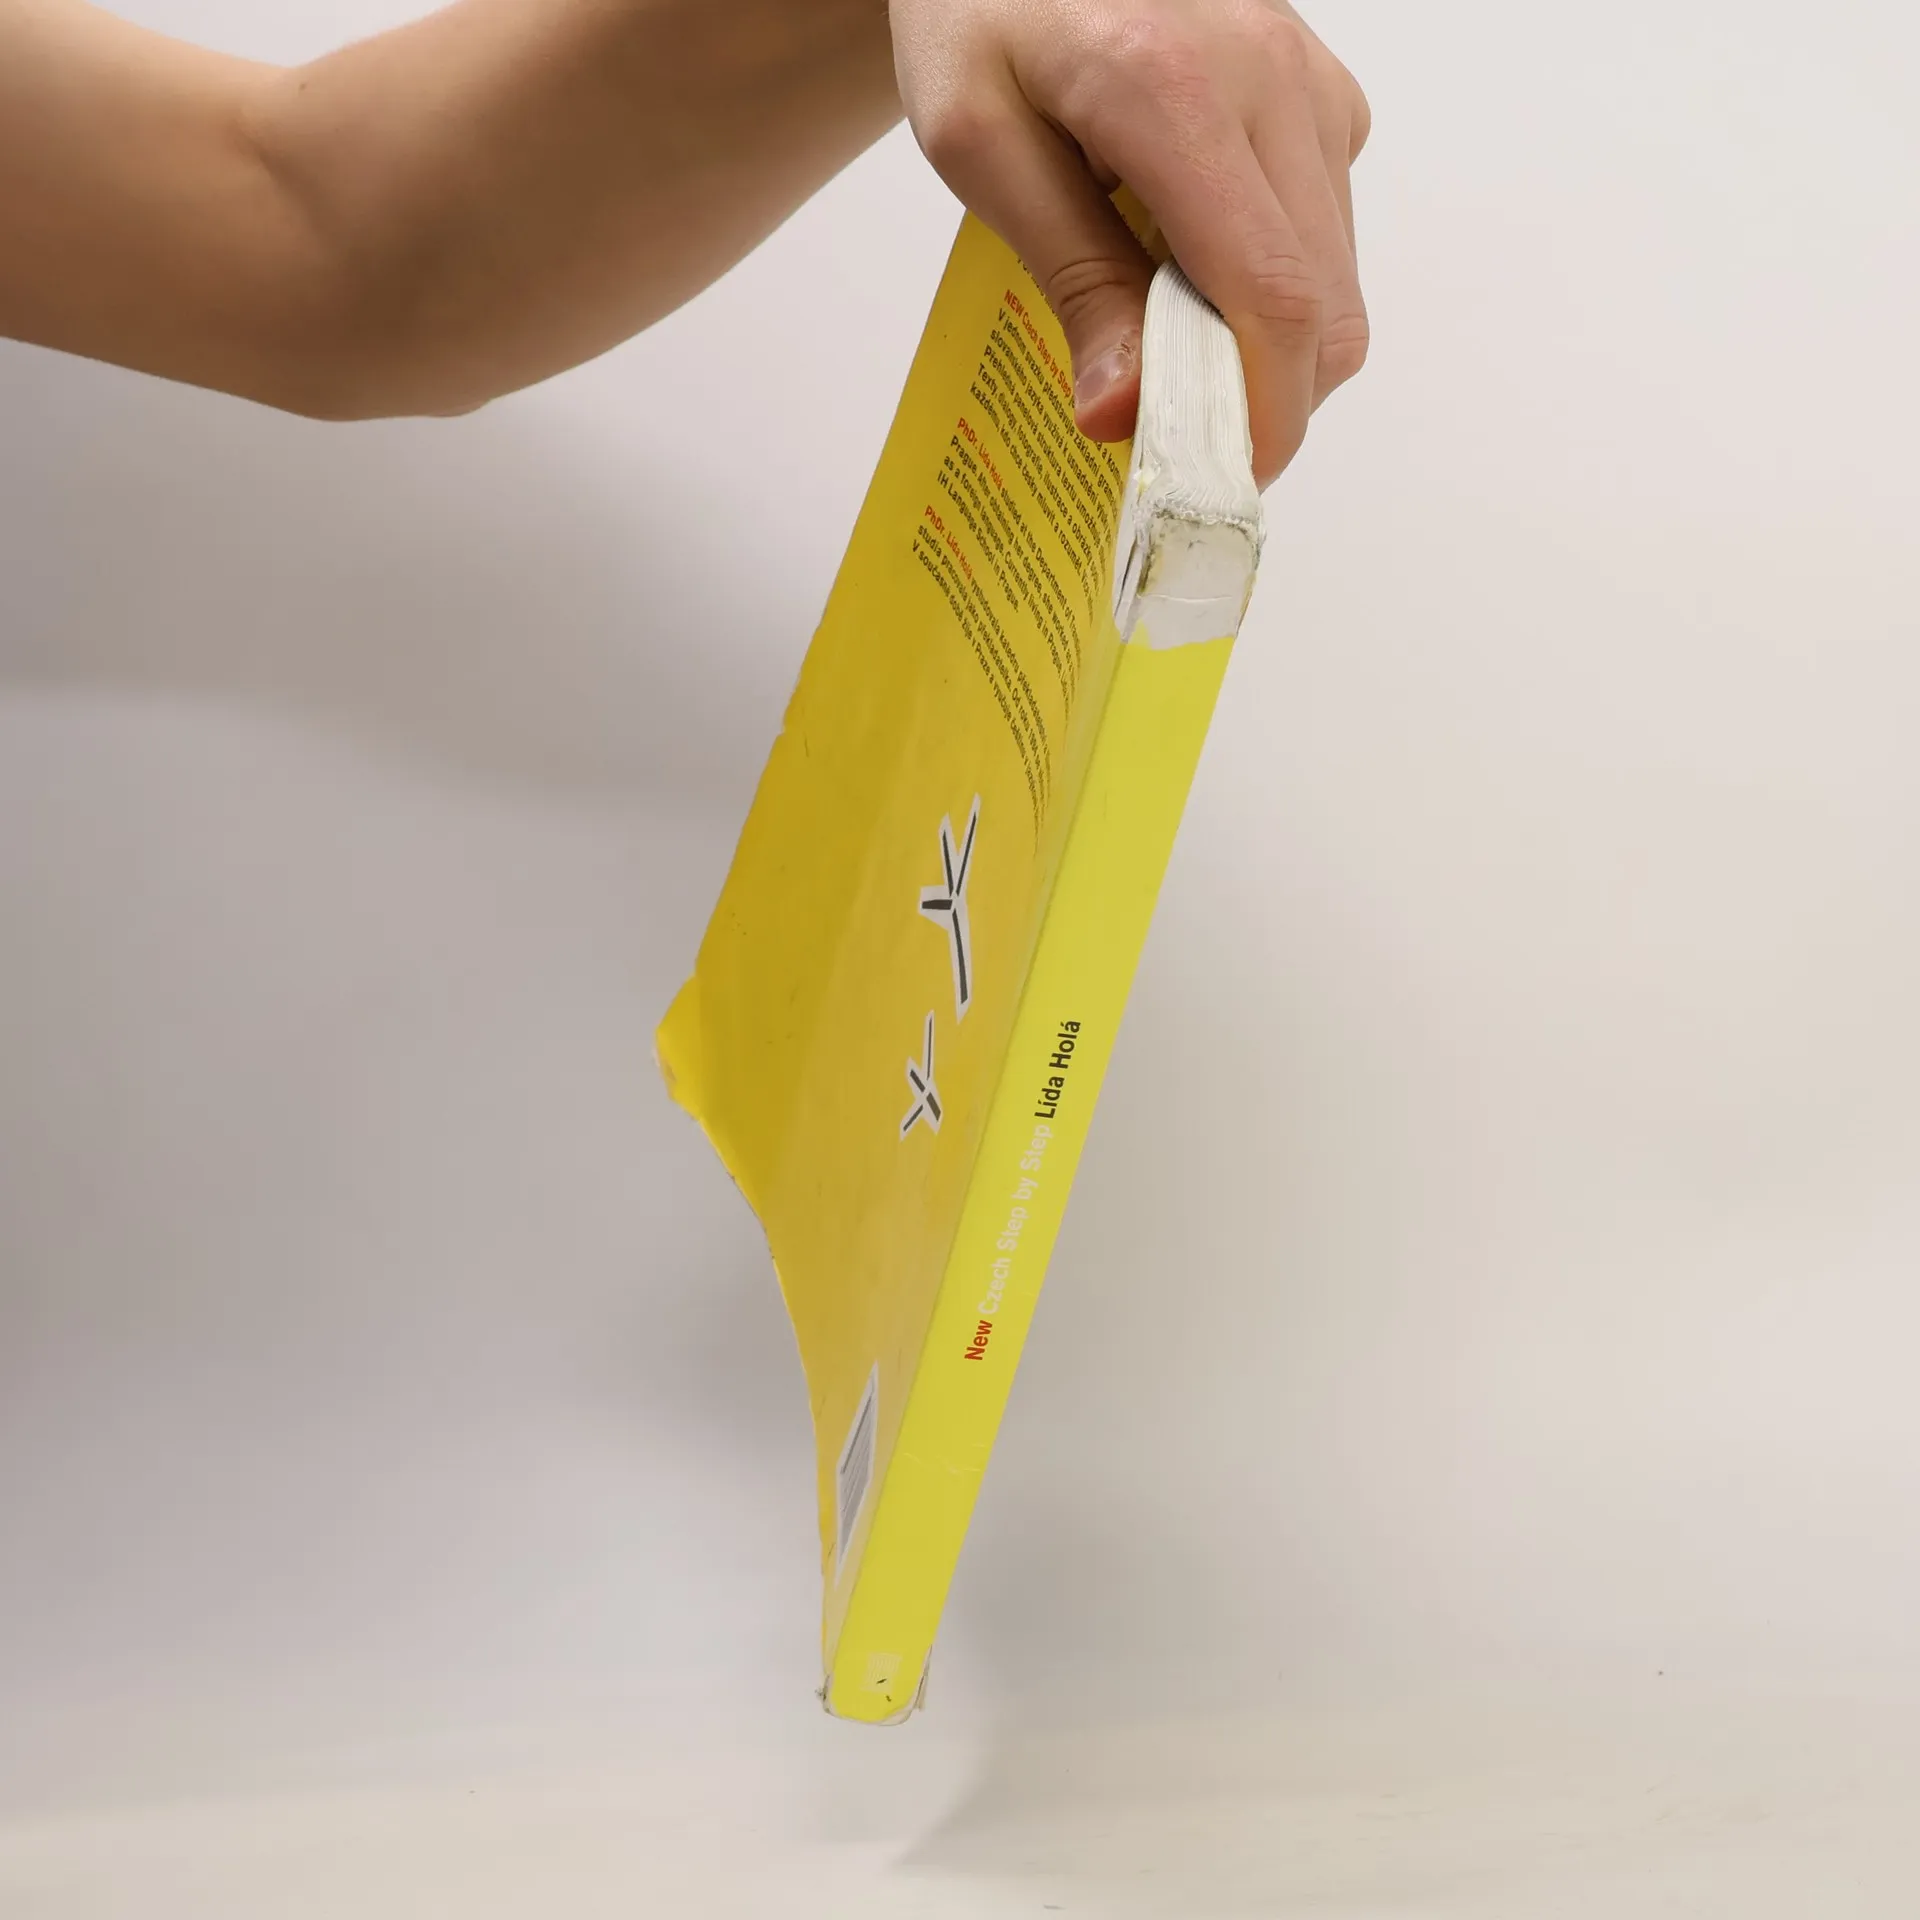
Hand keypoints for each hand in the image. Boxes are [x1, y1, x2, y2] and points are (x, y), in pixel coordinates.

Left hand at [890, 0, 1370, 485]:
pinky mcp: (1320, 88)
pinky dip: (1276, 288)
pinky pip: (1326, 229)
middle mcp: (1270, 76)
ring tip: (1171, 356)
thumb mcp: (980, 143)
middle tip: (1180, 444)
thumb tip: (1124, 414)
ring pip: (1337, 276)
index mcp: (1175, 89)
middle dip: (1267, 404)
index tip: (1217, 485)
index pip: (1271, 297)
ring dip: (1270, 350)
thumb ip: (1069, 276)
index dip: (1263, 418)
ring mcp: (1309, 77)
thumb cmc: (978, 10)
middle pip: (1325, 305)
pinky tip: (1194, 279)